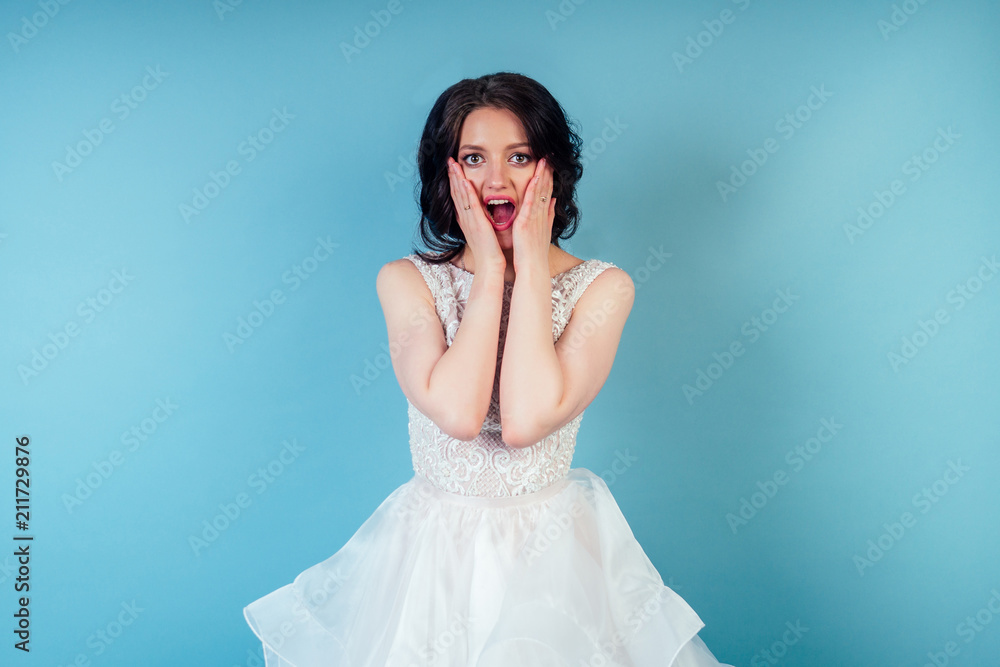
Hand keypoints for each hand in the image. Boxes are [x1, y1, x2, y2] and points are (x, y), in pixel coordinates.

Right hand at [447, 157, 504, 273]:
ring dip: (456, 179)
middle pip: (456, 193)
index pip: (459, 197)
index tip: (453, 168)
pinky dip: (466, 193)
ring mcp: (470, 220)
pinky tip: (464, 181)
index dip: (454, 182)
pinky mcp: (477, 224)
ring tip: (452, 164)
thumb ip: (483, 220)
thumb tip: (486, 212)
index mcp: (467, 220)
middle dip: (452, 176)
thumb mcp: (484, 232)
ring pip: (460, 195)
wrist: (490, 265)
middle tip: (448, 160)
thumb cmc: (490, 251)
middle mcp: (465, 218)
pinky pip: (470, 205)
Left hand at [511, 157, 555, 270]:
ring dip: (543, 175)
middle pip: (546, 189)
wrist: (532, 269)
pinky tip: (535, 177)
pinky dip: (534, 189)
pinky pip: (531, 202)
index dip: (549, 178)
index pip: (547, 193)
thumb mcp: (542, 232)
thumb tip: (553, 201)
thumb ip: (548, 216)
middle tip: (551, 155)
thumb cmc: (533, 255)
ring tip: (546, 159)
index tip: (551, 164)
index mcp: (542, 217)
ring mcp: (535, 218)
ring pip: (541, 192)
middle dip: (549, 171)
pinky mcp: (527, 222)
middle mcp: (541, 215)